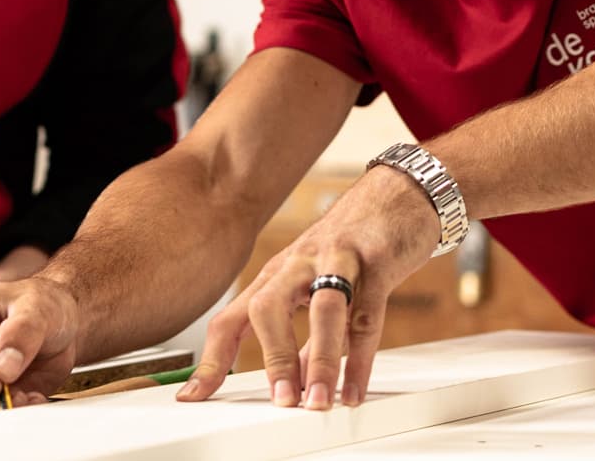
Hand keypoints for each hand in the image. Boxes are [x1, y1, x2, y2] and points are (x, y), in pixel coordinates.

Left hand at [177, 166, 439, 409]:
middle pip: (268, 307)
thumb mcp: (318, 287)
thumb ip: (306, 337)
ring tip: (320, 401)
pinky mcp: (377, 261)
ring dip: (320, 359)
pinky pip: (368, 312)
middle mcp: (299, 264)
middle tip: (283, 402)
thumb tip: (294, 384)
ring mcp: (338, 259)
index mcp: (277, 274)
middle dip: (274, 358)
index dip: (211, 359)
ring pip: (323, 308)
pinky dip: (361, 357)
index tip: (195, 396)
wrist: (399, 194)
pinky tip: (355, 389)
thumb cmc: (353, 243)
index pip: (231, 318)